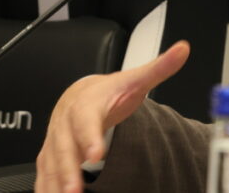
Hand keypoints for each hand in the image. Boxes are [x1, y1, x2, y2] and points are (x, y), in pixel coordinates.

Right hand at [34, 40, 189, 192]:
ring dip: (56, 182)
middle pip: (65, 147)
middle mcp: (66, 122)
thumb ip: (160, 68)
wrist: (82, 93)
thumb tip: (182, 50)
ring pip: (52, 162)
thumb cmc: (110, 91)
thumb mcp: (135, 78)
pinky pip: (46, 172)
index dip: (90, 137)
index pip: (87, 120)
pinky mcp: (51, 153)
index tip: (96, 154)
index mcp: (87, 104)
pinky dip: (47, 186)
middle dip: (69, 170)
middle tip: (75, 190)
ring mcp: (56, 139)